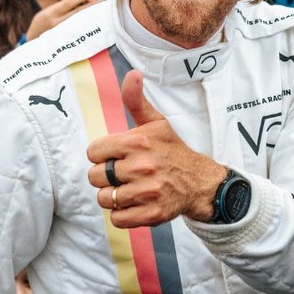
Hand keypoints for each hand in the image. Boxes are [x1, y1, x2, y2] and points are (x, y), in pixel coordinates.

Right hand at [25, 0, 96, 39]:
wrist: (34, 44)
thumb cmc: (42, 25)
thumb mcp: (46, 12)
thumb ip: (62, 7)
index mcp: (49, 14)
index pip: (67, 3)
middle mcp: (56, 24)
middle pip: (76, 12)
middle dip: (89, 6)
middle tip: (101, 2)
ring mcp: (62, 33)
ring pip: (80, 21)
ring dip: (90, 14)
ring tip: (98, 9)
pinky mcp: (67, 40)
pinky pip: (79, 29)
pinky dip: (86, 23)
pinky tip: (92, 20)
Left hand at [86, 70, 227, 226]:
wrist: (199, 181)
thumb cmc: (172, 150)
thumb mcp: (156, 122)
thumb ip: (136, 100)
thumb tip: (132, 74)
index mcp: (137, 142)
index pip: (93, 152)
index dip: (103, 155)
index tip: (117, 156)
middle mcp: (141, 167)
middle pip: (95, 177)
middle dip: (106, 176)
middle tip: (123, 174)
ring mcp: (146, 192)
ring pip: (104, 199)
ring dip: (113, 196)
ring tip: (128, 189)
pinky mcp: (150, 214)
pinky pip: (117, 218)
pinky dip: (122, 214)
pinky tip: (134, 203)